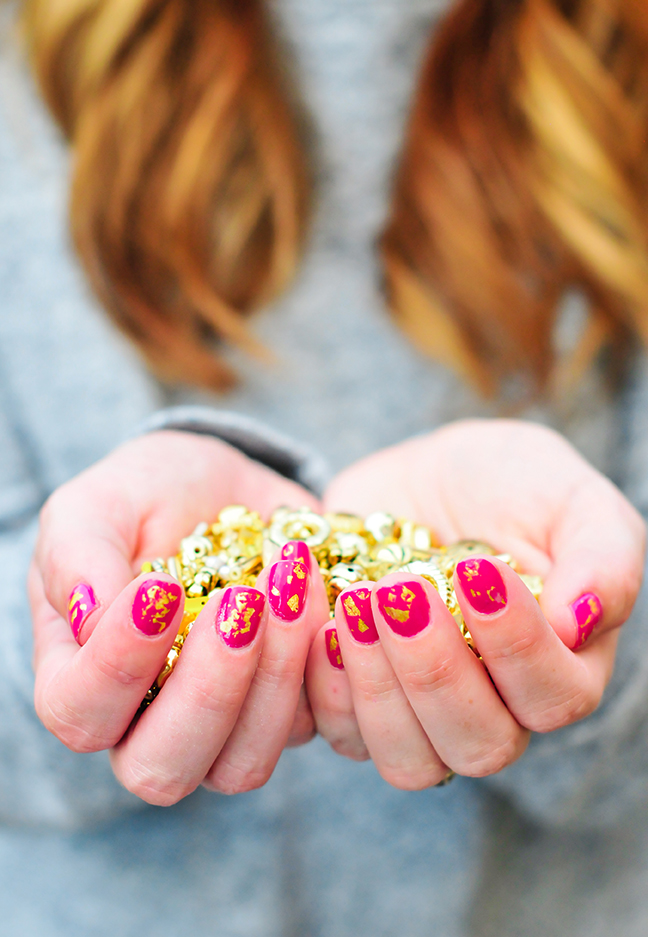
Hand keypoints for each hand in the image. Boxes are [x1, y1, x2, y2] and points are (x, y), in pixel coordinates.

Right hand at [30, 430, 322, 803]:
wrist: (228, 491)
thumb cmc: (147, 498)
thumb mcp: (99, 504)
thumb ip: (77, 554)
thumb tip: (89, 615)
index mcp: (81, 680)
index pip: (80, 712)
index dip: (117, 664)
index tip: (158, 587)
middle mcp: (146, 724)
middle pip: (162, 769)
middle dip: (208, 690)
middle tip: (238, 602)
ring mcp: (224, 730)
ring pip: (243, 764)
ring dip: (275, 677)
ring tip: (288, 582)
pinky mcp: (291, 711)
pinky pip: (316, 726)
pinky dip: (325, 663)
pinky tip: (329, 593)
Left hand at [306, 419, 645, 787]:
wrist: (430, 476)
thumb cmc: (514, 486)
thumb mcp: (571, 499)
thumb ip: (602, 556)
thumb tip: (578, 622)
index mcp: (560, 668)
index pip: (553, 698)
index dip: (517, 646)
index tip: (478, 570)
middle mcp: (494, 707)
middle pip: (477, 746)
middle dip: (435, 673)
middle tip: (402, 591)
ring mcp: (421, 713)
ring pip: (407, 760)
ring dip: (376, 686)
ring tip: (359, 601)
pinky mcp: (360, 698)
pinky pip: (340, 732)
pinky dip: (324, 682)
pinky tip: (324, 618)